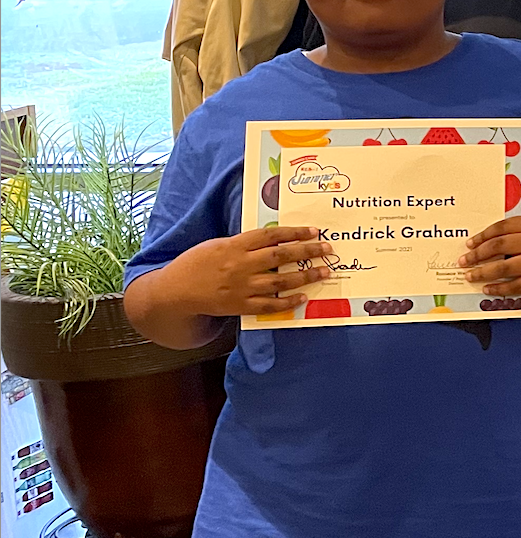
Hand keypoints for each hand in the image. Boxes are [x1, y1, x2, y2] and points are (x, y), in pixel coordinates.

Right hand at [166, 226, 335, 316]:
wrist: (174, 292)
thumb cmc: (196, 264)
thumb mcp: (217, 244)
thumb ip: (243, 243)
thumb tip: (273, 239)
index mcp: (234, 246)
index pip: (271, 236)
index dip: (294, 233)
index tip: (314, 231)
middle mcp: (240, 265)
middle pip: (280, 256)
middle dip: (307, 251)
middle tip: (328, 249)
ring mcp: (240, 287)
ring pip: (279, 281)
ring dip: (305, 276)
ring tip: (324, 271)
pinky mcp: (239, 306)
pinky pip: (268, 305)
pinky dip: (287, 301)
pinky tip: (303, 297)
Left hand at [458, 215, 520, 294]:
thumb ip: (520, 229)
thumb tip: (488, 241)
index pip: (502, 227)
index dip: (483, 236)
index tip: (470, 243)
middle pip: (499, 246)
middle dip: (477, 254)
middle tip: (464, 260)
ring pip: (505, 267)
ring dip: (483, 272)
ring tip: (470, 275)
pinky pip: (517, 286)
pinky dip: (500, 288)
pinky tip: (488, 288)